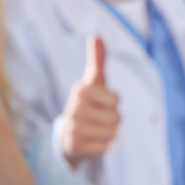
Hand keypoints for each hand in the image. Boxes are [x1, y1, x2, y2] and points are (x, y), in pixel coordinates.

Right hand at [60, 35, 119, 167]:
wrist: (68, 135)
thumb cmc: (87, 105)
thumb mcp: (93, 82)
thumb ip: (97, 60)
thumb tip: (96, 36)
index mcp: (80, 91)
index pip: (116, 99)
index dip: (113, 104)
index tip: (100, 104)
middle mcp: (74, 109)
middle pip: (116, 118)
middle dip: (112, 121)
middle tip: (98, 120)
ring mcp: (74, 128)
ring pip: (112, 134)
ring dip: (109, 134)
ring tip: (95, 131)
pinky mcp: (75, 146)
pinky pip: (106, 148)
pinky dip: (103, 147)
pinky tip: (92, 143)